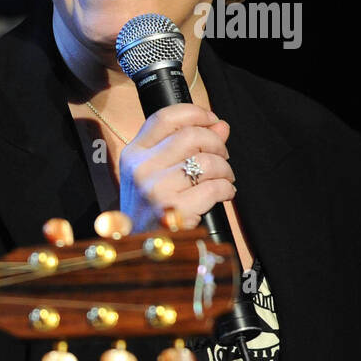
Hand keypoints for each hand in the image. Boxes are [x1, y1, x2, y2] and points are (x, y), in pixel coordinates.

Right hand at [118, 103, 235, 230]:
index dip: (194, 113)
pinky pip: (214, 187)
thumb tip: (220, 125)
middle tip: (222, 156)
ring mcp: (156, 189)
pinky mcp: (174, 210)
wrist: (138, 247)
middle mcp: (141, 168)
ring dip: (225, 168)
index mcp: (133, 154)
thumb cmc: (150, 208)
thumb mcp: (156, 172)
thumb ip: (187, 145)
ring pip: (206, 161)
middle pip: (190, 135)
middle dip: (216, 143)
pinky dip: (227, 188)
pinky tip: (224, 193)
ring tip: (224, 178)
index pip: (164, 118)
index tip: (211, 120)